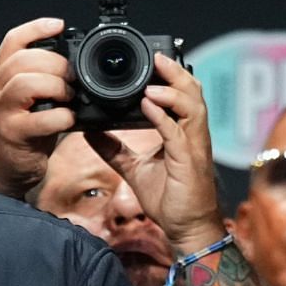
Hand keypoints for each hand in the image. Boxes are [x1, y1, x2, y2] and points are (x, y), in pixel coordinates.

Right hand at [0, 17, 74, 196]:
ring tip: (69, 96)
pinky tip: (67, 119)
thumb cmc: (21, 132)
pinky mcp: (13, 134)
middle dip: (55, 63)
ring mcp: (1, 112)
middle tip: (72, 77)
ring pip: (26, 83)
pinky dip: (60, 116)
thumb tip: (75, 63)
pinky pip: (39, 119)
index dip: (36, 28)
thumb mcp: (26, 99)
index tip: (59, 25)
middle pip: (22, 60)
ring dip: (56, 86)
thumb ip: (41, 78)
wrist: (4, 169)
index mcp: (0, 76)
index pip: (12, 41)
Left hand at [87, 53, 226, 253]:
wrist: (186, 228)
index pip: (182, 94)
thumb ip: (115, 149)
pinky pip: (177, 132)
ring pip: (192, 106)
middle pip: (193, 91)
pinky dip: (163, 116)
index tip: (152, 59)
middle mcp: (192, 134)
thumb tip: (91, 132)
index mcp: (183, 132)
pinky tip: (147, 105)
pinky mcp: (189, 161)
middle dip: (175, 72)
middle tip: (156, 56)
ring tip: (150, 81)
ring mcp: (194, 146)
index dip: (171, 75)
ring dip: (171, 90)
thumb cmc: (170, 199)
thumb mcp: (134, 168)